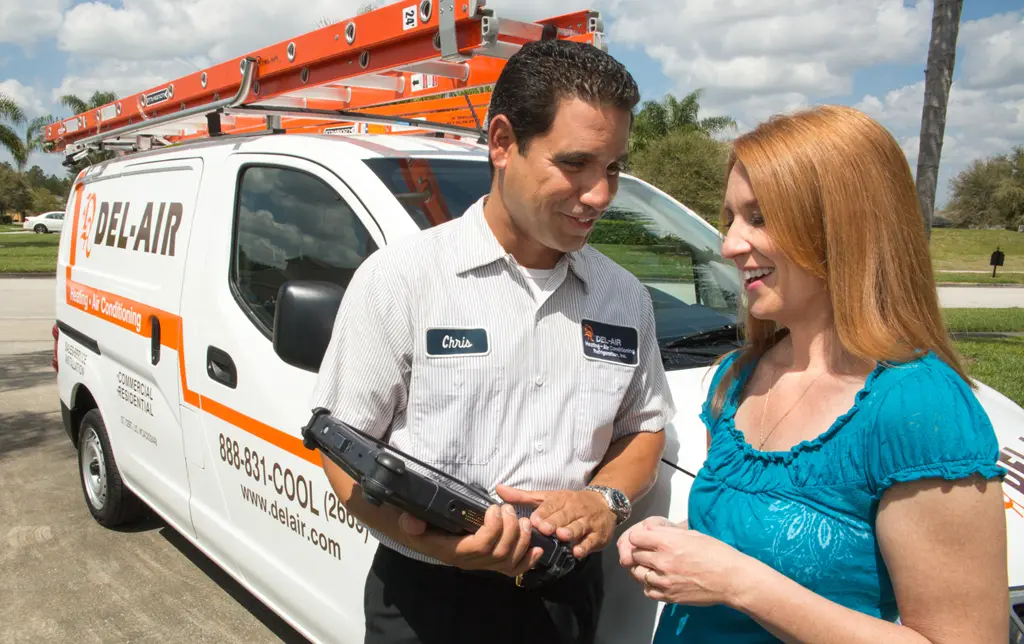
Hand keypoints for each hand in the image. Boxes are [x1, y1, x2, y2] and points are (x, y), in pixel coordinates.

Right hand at [397, 504, 543, 576]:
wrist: (425, 538)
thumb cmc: (422, 528)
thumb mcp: (411, 524)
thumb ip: (411, 523)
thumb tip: (412, 522)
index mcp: (455, 551)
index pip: (480, 546)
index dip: (492, 528)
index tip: (494, 507)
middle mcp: (471, 562)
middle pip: (500, 553)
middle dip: (510, 529)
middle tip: (510, 509)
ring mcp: (483, 565)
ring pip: (510, 560)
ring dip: (522, 539)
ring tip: (524, 520)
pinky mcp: (493, 564)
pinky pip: (514, 569)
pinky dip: (529, 561)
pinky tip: (538, 550)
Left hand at [495, 484, 616, 558]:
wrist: (603, 504)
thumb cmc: (568, 503)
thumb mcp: (547, 497)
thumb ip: (522, 496)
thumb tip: (498, 489)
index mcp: (561, 499)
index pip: (552, 504)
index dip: (544, 512)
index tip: (534, 520)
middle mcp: (575, 509)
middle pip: (564, 516)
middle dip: (555, 522)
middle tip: (545, 529)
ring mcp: (588, 522)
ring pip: (578, 527)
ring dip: (571, 532)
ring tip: (562, 536)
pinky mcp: (598, 536)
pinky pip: (591, 542)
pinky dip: (585, 547)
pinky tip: (577, 552)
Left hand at [621, 522, 752, 607]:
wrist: (732, 579)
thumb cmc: (717, 554)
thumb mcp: (692, 534)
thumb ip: (668, 532)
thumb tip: (651, 530)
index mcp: (668, 542)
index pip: (635, 538)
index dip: (639, 537)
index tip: (644, 538)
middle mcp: (662, 561)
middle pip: (634, 555)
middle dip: (639, 551)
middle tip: (649, 552)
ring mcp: (664, 581)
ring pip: (637, 573)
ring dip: (642, 568)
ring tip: (652, 566)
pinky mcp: (669, 596)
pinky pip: (647, 591)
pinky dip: (649, 585)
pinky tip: (658, 580)